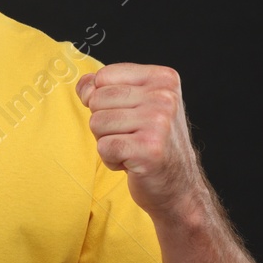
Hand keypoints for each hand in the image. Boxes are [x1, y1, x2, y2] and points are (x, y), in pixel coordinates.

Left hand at [76, 62, 204, 218]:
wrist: (179, 186)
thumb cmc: (152, 143)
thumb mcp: (134, 105)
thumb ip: (105, 88)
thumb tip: (83, 85)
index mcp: (163, 78)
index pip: (104, 76)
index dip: (103, 99)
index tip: (128, 115)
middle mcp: (164, 96)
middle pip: (97, 99)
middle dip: (104, 123)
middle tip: (131, 136)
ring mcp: (159, 122)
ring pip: (96, 123)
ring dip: (107, 142)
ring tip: (133, 149)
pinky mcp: (148, 149)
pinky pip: (103, 147)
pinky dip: (111, 160)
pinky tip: (133, 163)